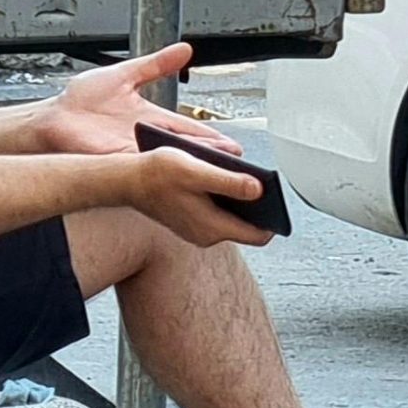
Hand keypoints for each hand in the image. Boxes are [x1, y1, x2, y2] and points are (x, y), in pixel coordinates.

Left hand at [40, 43, 243, 157]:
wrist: (51, 120)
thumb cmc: (79, 102)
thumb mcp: (125, 73)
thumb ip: (155, 64)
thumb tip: (184, 49)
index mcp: (149, 118)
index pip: (187, 128)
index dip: (210, 137)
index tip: (232, 145)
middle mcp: (145, 139)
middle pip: (185, 149)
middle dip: (212, 157)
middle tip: (238, 164)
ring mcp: (133, 153)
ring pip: (171, 162)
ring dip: (193, 168)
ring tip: (218, 173)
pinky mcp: (119, 162)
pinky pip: (147, 168)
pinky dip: (165, 172)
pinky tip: (184, 175)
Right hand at [128, 140, 273, 248]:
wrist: (126, 180)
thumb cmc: (157, 174)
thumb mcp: (197, 171)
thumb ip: (230, 182)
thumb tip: (259, 189)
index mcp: (212, 227)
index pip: (258, 235)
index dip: (273, 219)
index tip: (280, 201)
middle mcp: (207, 234)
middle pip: (246, 224)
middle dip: (253, 202)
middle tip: (255, 178)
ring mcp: (198, 230)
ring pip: (231, 216)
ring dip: (236, 197)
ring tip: (232, 173)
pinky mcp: (191, 221)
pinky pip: (217, 212)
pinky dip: (221, 197)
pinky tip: (215, 178)